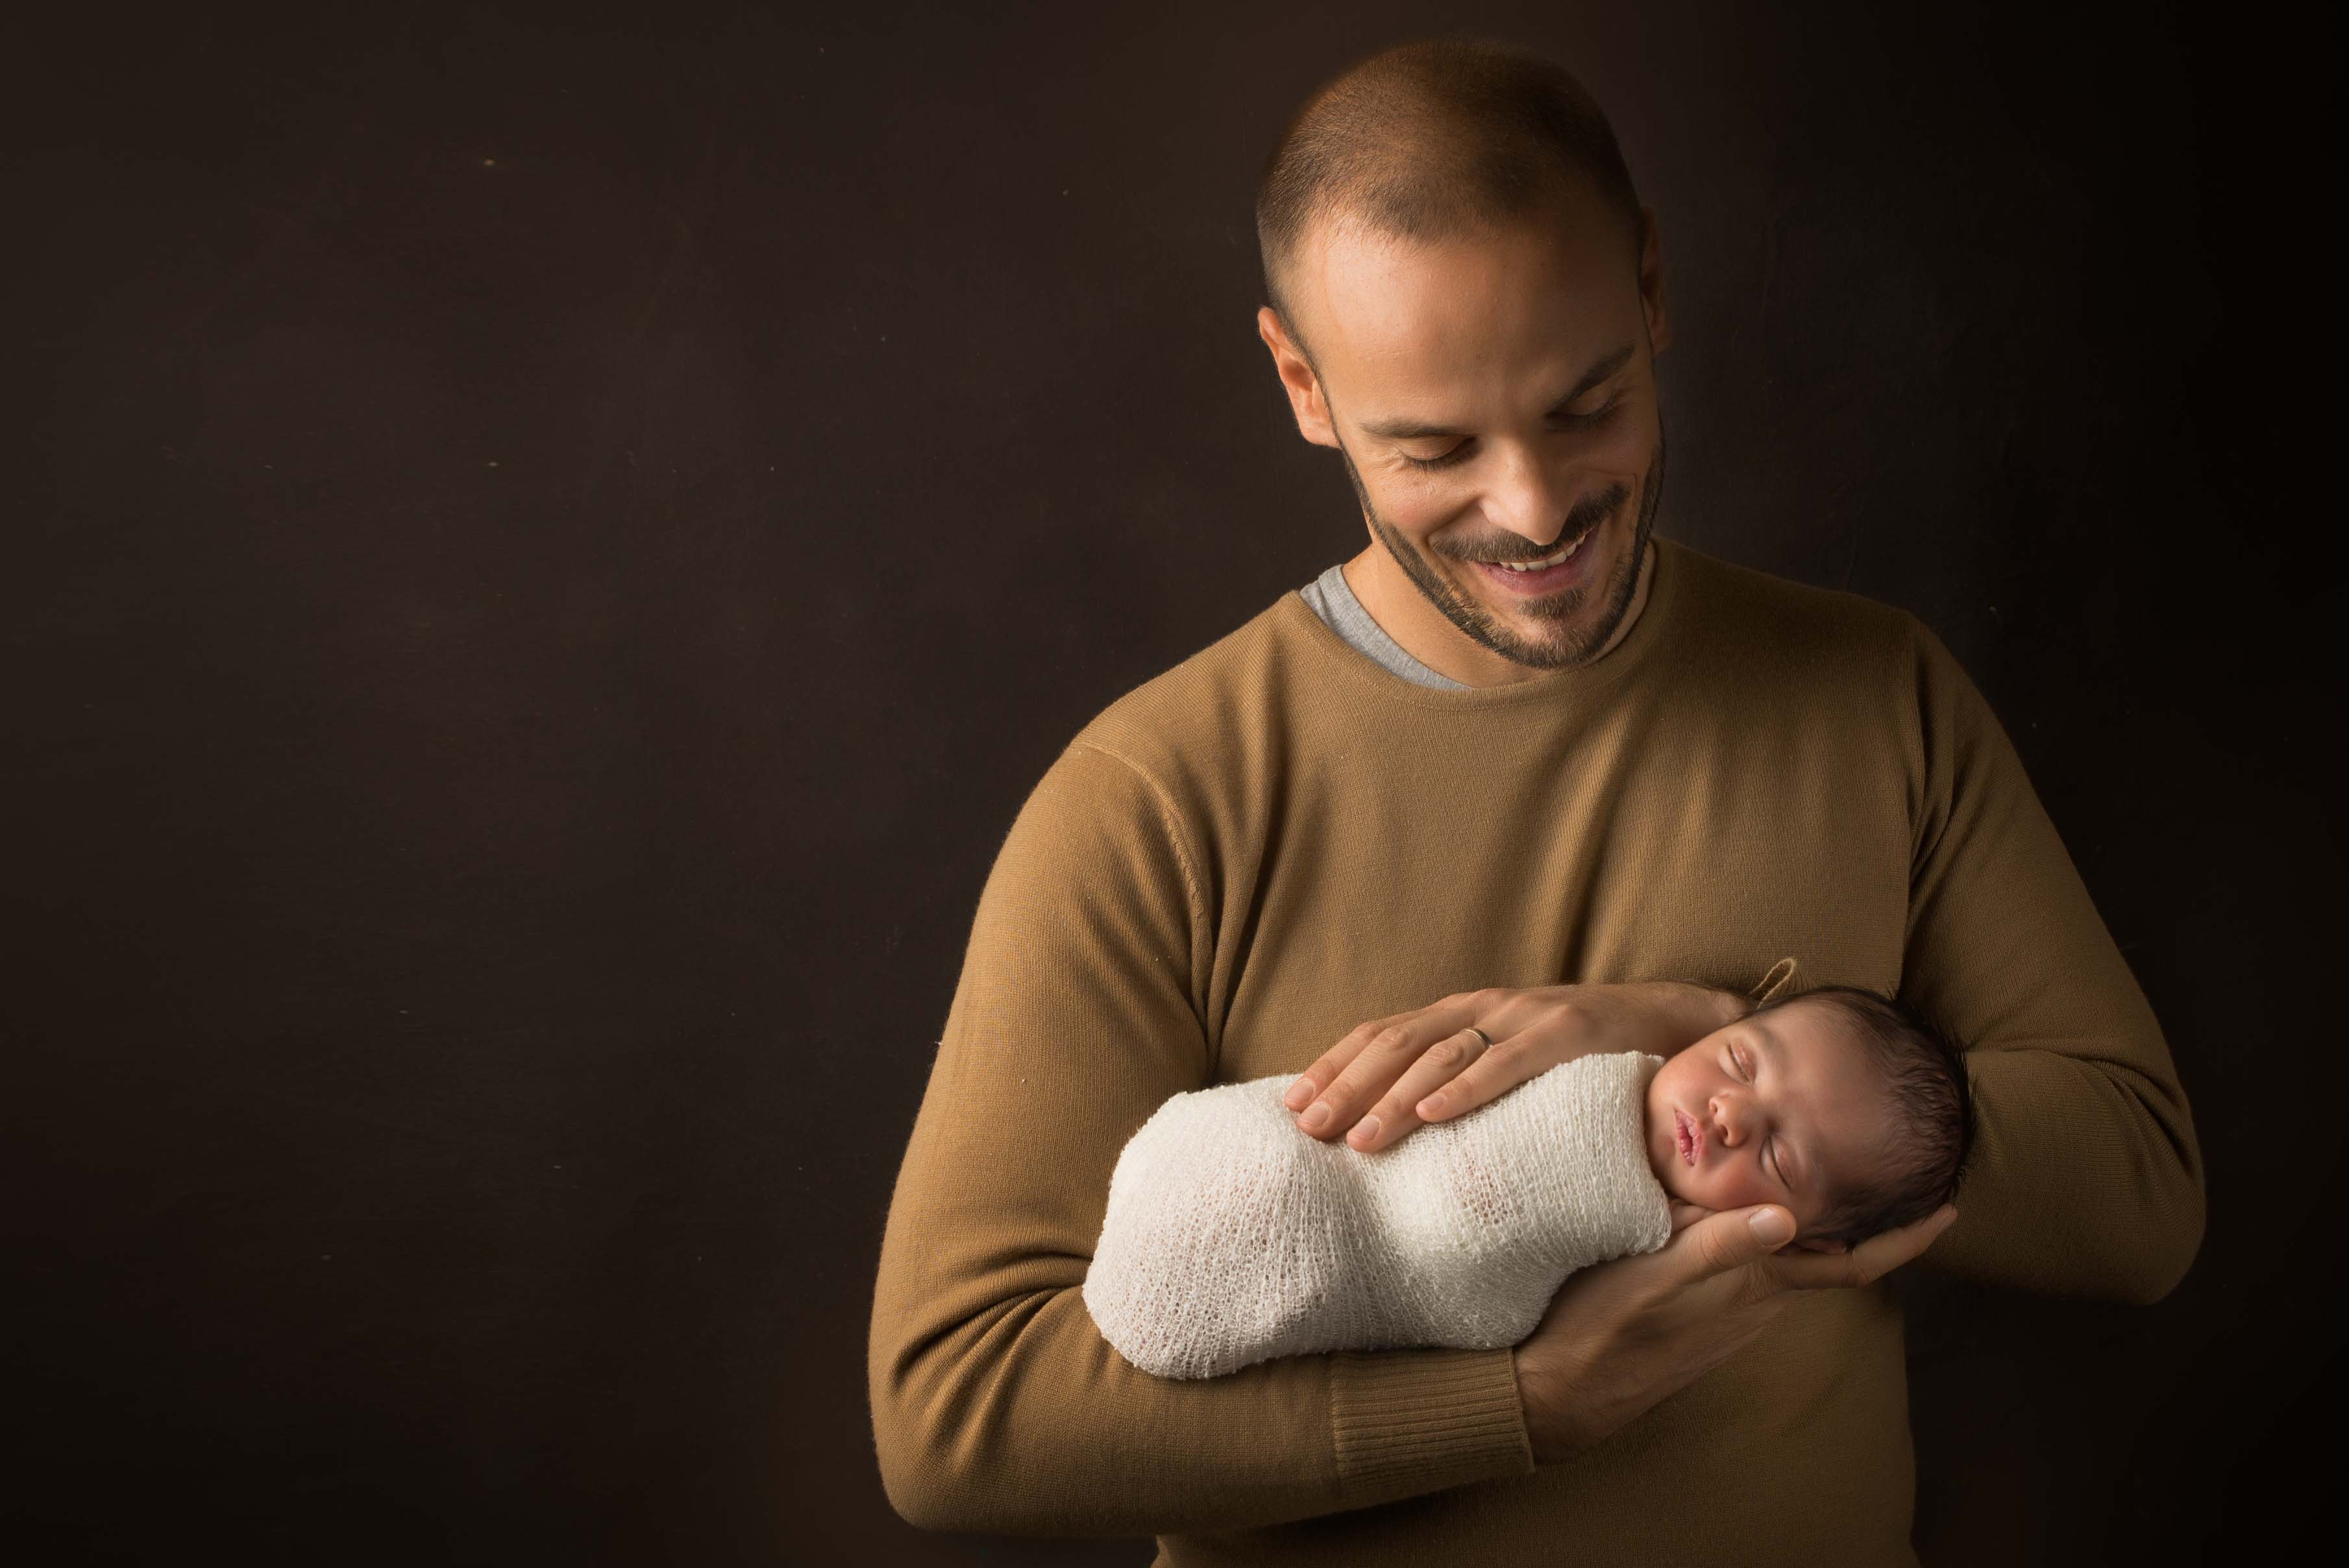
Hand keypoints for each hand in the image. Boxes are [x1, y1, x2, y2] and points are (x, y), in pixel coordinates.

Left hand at [1284, 981, 1748, 1151]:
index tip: (1291, 1106)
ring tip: (1358, 1136)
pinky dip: (1466, 1088)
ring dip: (1394, 1096)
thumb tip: (1392, 1132)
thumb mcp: (1512, 1066)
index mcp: (1463, 1014)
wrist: (1677, 1024)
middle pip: (1396, 1042)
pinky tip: (1433, 1114)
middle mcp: (1485, 1007)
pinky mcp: (1569, 1034)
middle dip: (1346, 1085)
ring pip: (1442, 1053)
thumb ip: (1462, 1084)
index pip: (1380, 1035)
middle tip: (1307, 1128)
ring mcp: (1526, 1016)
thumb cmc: (1586, 1059)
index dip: (1333, 1066)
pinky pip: (1508, 1063)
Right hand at [1512, 1202, 1957, 1463]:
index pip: (1853, 1262)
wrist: (1563, 1387)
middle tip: (1878, 1156)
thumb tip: (1787, 1215)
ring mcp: (1731, 1309)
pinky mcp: (1703, 1310)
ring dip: (1806, 1218)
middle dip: (1857, 1213)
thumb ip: (1720, 1244)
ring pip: (1787, 1255)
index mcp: (1756, 1283)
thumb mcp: (1656, 1272)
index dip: (1904, 1239)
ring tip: (1809, 1163)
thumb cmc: (1605, 1323)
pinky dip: (1763, 1229)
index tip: (1947, 1208)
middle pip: (1826, 1251)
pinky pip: (1752, 1263)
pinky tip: (1740, 1200)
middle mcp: (1756, 1299)